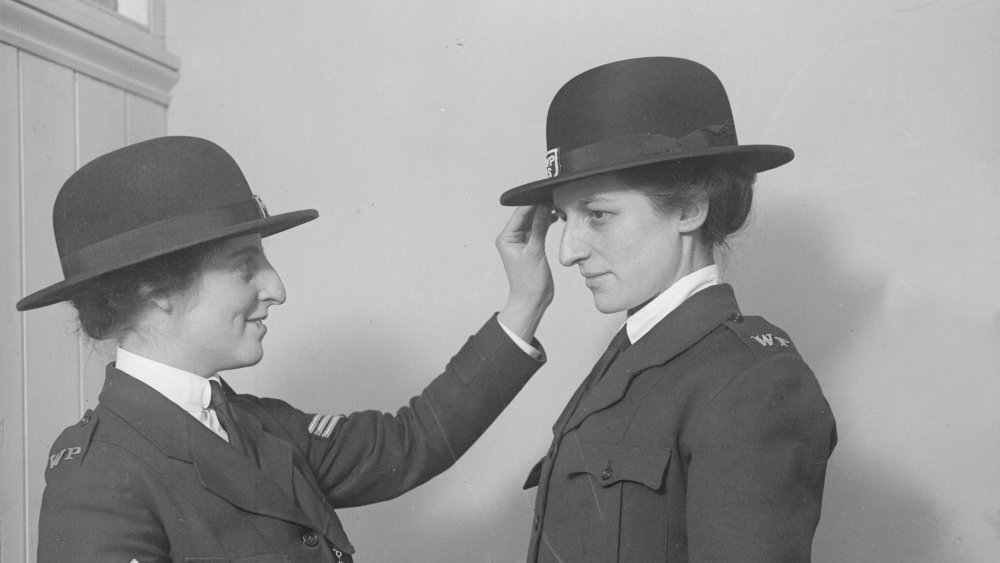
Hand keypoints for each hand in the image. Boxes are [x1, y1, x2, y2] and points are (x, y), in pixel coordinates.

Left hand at [495, 205, 553, 342]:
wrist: (532, 300)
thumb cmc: (528, 282)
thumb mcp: (535, 252)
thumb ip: (539, 228)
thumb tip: (544, 207)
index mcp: (506, 238)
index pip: (520, 214)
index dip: (533, 203)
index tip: (546, 193)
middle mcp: (512, 237)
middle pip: (526, 215)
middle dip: (540, 206)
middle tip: (555, 197)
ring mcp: (521, 241)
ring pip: (533, 220)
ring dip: (544, 214)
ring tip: (558, 205)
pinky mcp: (531, 245)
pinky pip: (538, 229)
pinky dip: (546, 223)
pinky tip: (556, 217)